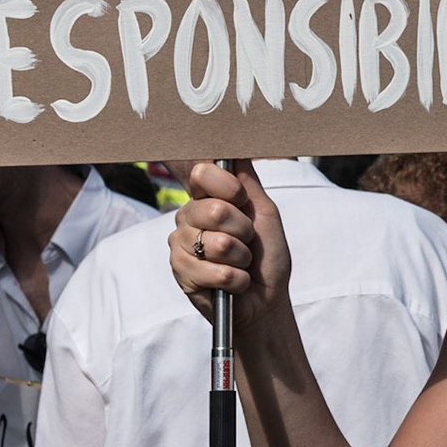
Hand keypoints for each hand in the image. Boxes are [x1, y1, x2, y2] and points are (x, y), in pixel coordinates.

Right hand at [170, 160, 291, 331]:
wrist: (266, 299)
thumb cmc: (266, 256)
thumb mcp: (264, 212)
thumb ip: (247, 181)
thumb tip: (236, 147)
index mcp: (207, 198)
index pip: (204, 173)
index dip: (228, 187)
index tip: (242, 200)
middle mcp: (189, 217)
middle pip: (213, 209)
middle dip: (243, 231)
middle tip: (247, 242)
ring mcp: (181, 244)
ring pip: (215, 243)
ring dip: (241, 258)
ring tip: (241, 264)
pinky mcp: (180, 272)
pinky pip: (213, 271)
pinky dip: (235, 279)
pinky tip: (234, 282)